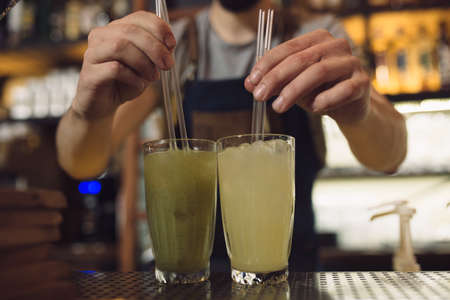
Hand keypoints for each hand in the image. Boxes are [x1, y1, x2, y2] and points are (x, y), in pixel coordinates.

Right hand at [72, 11, 175, 118]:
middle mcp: (101, 37)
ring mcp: (92, 54)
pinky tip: (138, 85)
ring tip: (152, 77)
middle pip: (130, 31)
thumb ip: (156, 54)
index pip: (139, 17)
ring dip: (143, 63)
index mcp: (116, 29)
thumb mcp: (146, 66)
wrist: (103, 105)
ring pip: (120, 46)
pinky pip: (114, 69)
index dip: (159, 28)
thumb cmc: (124, 83)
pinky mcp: (89, 74)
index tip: (172, 44)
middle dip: (154, 48)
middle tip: (167, 65)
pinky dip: (132, 77)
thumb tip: (168, 46)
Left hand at [244, 29, 370, 124]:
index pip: (287, 49)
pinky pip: (342, 90)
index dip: (266, 65)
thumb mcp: (293, 85)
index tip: (251, 83)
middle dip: (275, 78)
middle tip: (259, 96)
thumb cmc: (319, 91)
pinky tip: (313, 109)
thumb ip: (275, 82)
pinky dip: (324, 100)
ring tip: (278, 107)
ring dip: (294, 91)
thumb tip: (250, 84)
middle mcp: (336, 45)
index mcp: (317, 39)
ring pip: (318, 72)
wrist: (350, 106)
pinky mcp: (363, 82)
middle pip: (300, 59)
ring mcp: (352, 62)